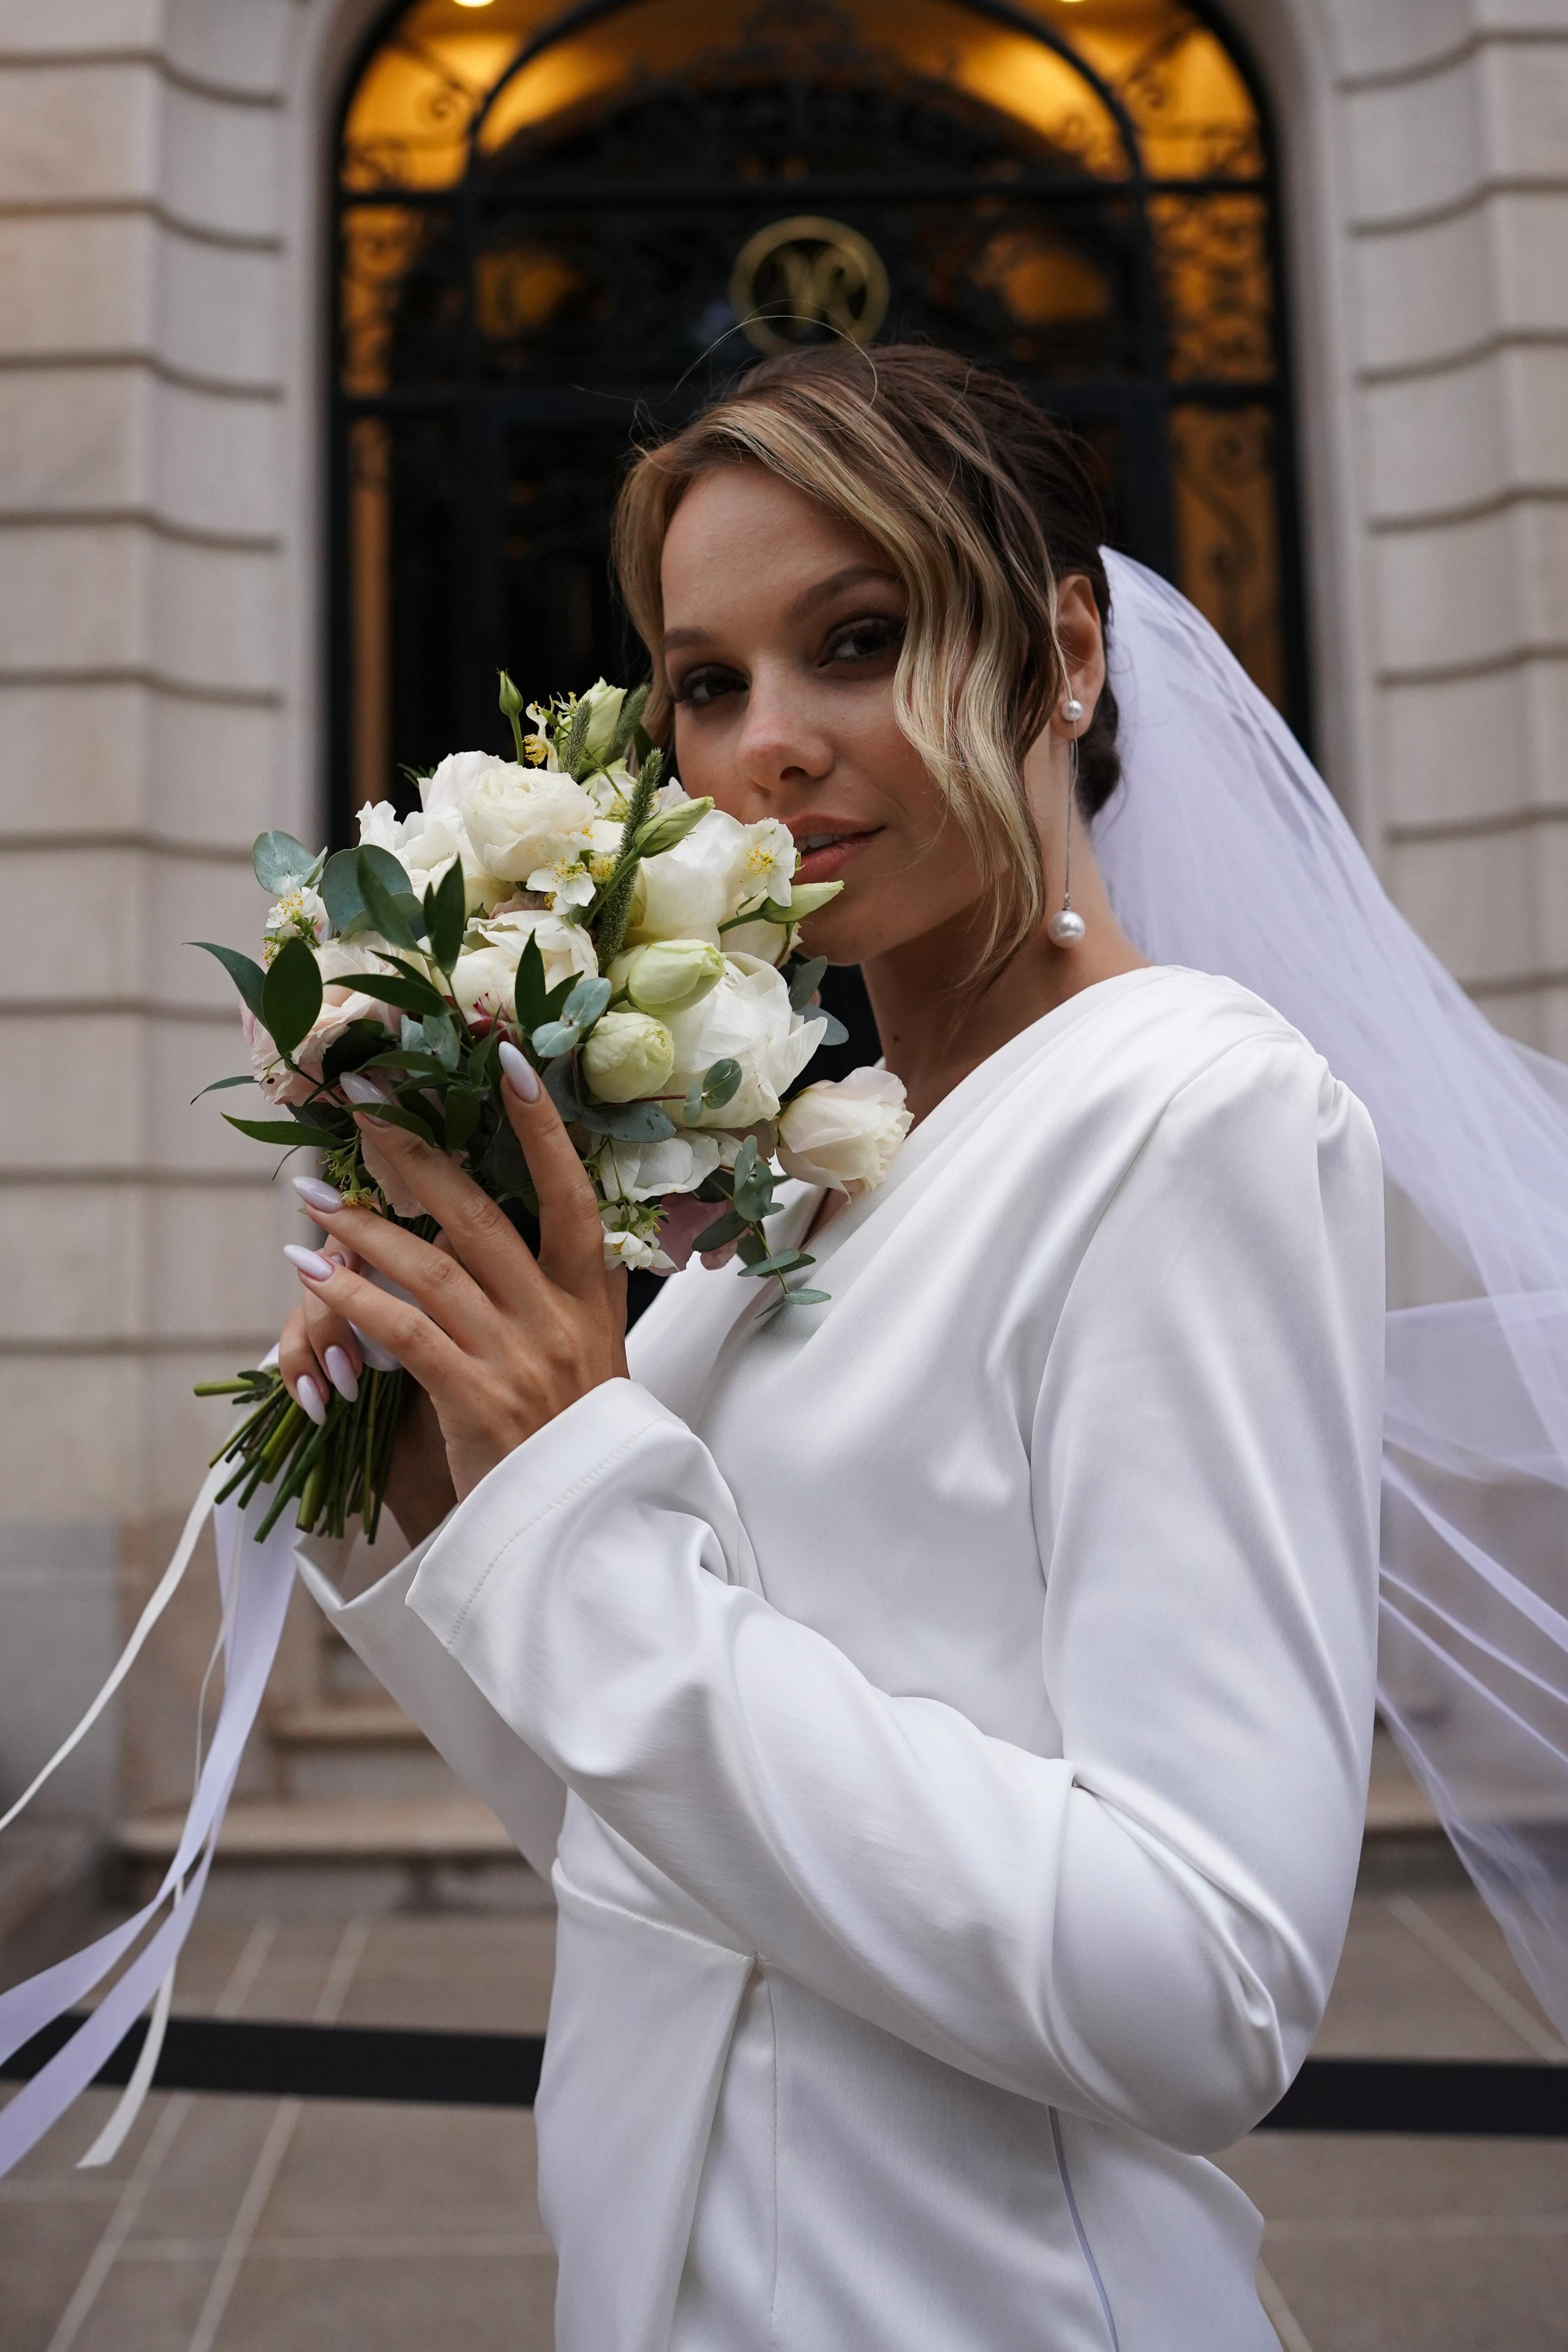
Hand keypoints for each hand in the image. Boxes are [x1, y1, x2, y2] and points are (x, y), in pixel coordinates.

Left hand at [281, 1053, 627, 1508]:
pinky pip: (405, 1334)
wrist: (584, 1530)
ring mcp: (519, 1359)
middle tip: (364, 1104)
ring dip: (361, 1226)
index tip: (509, 1062)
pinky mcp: (476, 1403)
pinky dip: (355, 1298)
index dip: (543, 1129)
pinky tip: (312, 1273)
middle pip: (481, 1216)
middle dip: (416, 1154)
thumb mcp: (595, 1354)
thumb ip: (570, 1290)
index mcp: (591, 1299)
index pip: (574, 1194)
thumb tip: (536, 1224)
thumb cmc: (576, 1441)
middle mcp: (559, 1319)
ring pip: (432, 1268)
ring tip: (310, 1197)